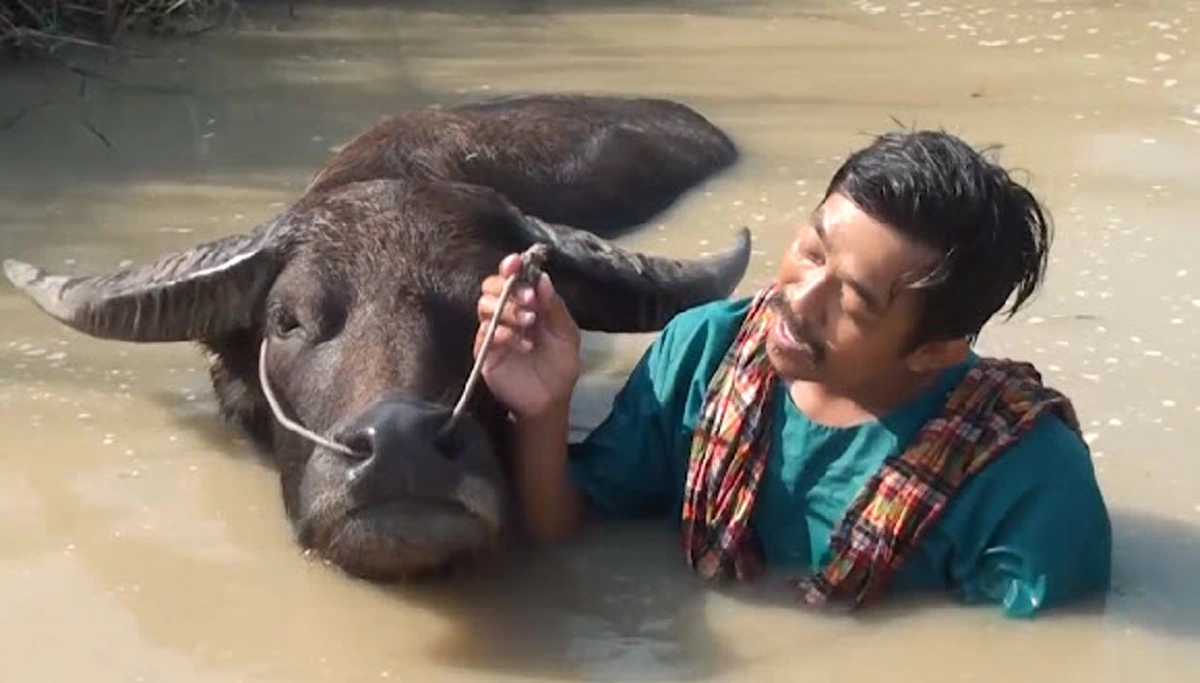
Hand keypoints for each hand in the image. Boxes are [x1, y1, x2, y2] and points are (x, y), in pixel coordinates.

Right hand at [475, 253, 580, 419]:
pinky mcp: (485, 352)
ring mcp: (494, 332)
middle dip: (509, 289)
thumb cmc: (560, 365)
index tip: (515, 262)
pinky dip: (502, 333)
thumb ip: (554, 307)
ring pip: (485, 306)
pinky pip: (484, 334)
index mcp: (527, 304)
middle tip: (530, 301)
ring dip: (508, 310)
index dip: (510, 267)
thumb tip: (542, 279)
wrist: (551, 400)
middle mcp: (507, 313)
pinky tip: (520, 344)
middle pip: (491, 287)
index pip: (511, 278)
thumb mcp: (566, 334)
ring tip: (528, 324)